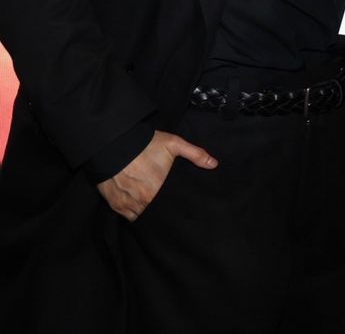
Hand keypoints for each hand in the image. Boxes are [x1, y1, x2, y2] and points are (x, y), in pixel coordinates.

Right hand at [96, 131, 217, 220]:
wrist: (114, 143)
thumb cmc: (145, 144)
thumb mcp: (173, 144)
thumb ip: (195, 154)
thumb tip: (214, 164)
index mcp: (157, 190)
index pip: (168, 208)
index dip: (172, 208)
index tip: (175, 204)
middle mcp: (142, 201)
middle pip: (154, 214)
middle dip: (160, 211)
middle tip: (164, 204)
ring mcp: (127, 204)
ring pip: (140, 216)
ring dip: (146, 212)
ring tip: (151, 205)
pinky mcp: (114, 204)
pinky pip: (126, 215)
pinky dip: (132, 212)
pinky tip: (137, 205)